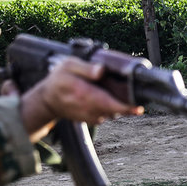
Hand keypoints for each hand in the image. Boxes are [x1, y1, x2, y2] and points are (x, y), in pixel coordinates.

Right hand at [21, 57, 143, 140]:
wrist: (48, 100)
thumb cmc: (59, 80)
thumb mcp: (68, 66)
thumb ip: (85, 68)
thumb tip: (101, 70)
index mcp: (84, 93)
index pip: (108, 103)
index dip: (125, 107)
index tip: (138, 108)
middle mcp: (89, 108)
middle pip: (115, 110)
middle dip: (128, 104)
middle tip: (134, 93)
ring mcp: (91, 116)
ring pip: (113, 113)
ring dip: (120, 105)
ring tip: (119, 93)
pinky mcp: (93, 119)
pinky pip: (108, 114)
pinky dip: (113, 108)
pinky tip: (109, 97)